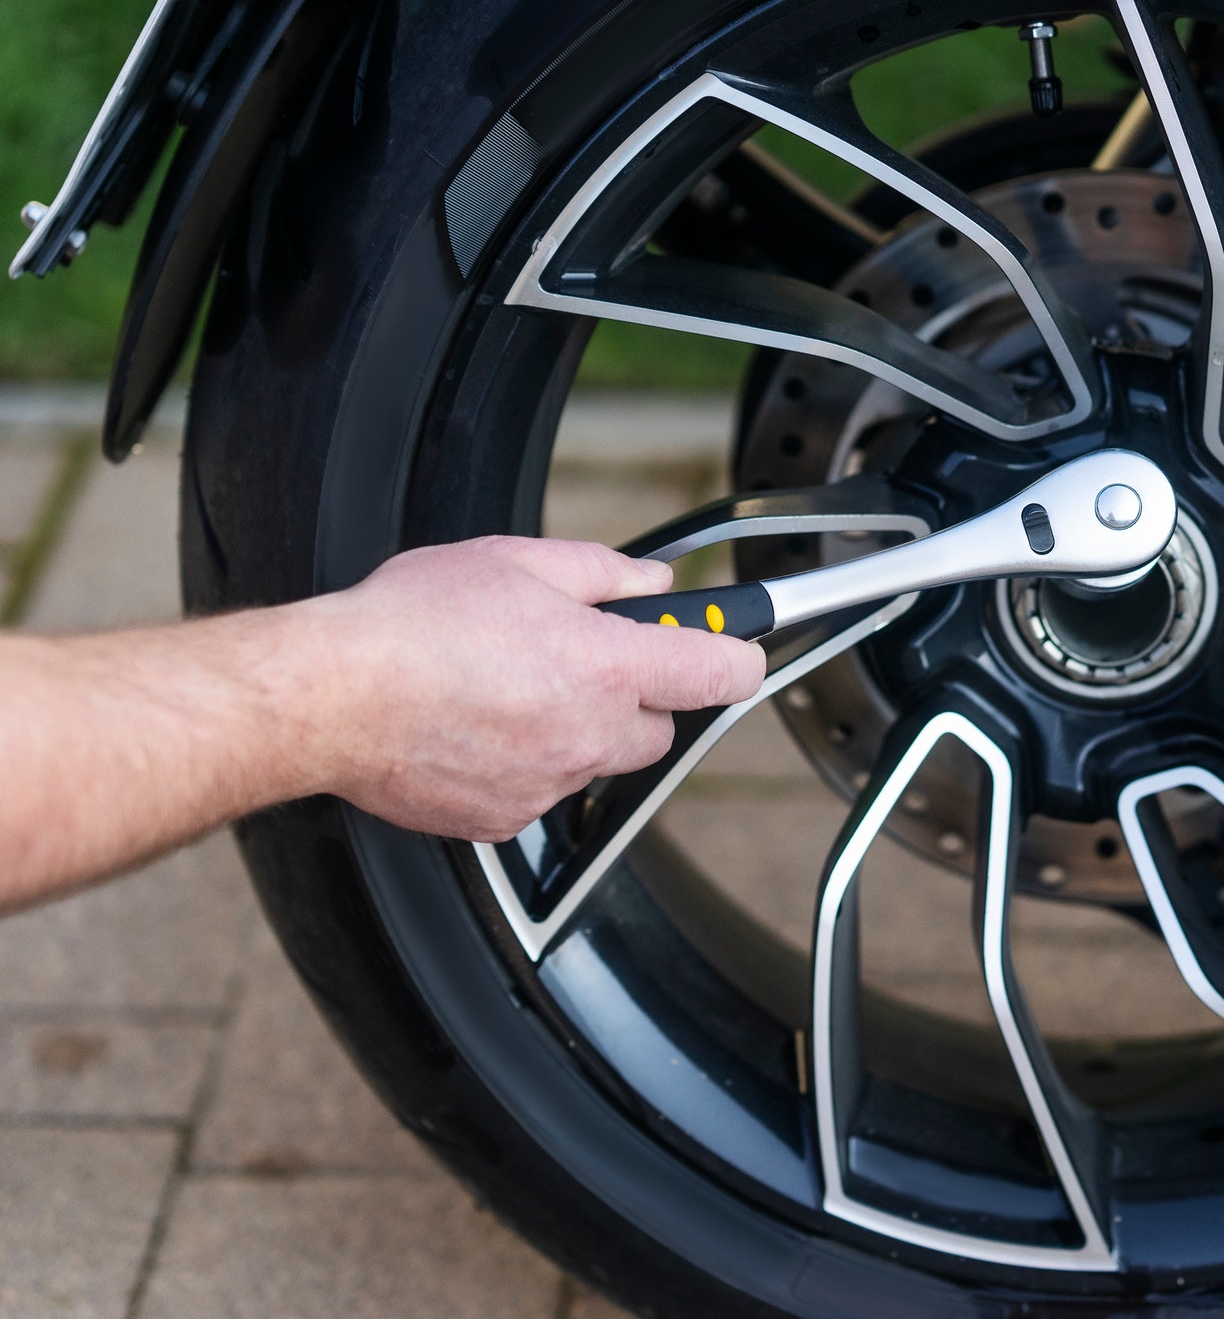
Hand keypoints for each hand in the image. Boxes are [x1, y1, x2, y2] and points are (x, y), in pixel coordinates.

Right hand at [301, 535, 765, 841]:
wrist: (331, 696)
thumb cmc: (411, 626)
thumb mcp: (518, 561)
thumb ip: (603, 572)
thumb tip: (651, 583)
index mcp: (607, 667)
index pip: (721, 673)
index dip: (735, 656)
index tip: (732, 649)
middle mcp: (589, 734)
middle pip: (658, 728)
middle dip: (635, 696)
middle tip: (582, 660)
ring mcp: (549, 783)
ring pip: (595, 761)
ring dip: (575, 730)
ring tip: (509, 688)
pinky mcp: (505, 819)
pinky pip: (541, 791)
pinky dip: (524, 765)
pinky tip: (479, 728)